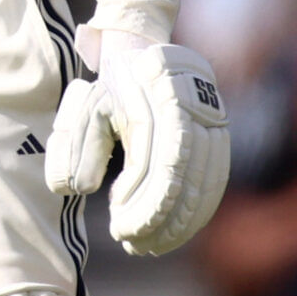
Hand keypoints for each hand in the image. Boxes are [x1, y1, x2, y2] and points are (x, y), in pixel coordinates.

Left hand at [43, 32, 230, 256]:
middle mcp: (193, 108)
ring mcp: (212, 119)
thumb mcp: (88, 108)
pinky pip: (216, 177)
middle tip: (134, 245)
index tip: (122, 229)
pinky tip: (177, 231)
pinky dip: (199, 209)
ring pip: (206, 181)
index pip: (160, 163)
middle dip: (162, 219)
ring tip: (151, 245)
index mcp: (158, 98)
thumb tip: (76, 189)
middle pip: (185, 177)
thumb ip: (78, 146)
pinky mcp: (220, 133)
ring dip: (182, 221)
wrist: (148, 50)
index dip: (145, 202)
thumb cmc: (113, 86)